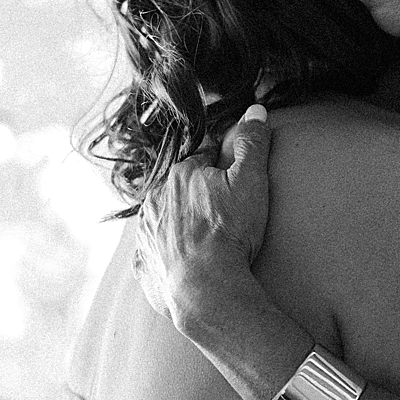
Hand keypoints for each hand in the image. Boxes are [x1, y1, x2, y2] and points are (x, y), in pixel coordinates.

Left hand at [134, 105, 272, 333]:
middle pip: (179, 190)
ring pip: (164, 220)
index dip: (222, 171)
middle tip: (226, 216)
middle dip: (198, 196)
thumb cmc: (229, 233)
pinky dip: (168, 257)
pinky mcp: (144, 266)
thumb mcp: (250, 181)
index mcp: (178, 175)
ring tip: (208, 241)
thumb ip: (252, 144)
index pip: (201, 161)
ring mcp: (145, 235)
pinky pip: (155, 255)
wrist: (206, 289)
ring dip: (180, 225)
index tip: (235, 186)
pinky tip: (188, 265)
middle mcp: (154, 201)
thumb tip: (256, 111)